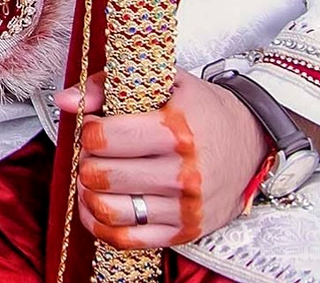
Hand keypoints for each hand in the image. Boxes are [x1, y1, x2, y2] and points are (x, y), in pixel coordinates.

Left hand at [58, 71, 271, 247]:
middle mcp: (182, 173)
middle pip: (101, 176)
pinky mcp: (186, 231)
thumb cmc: (204, 109)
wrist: (253, 139)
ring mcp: (185, 207)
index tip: (96, 127)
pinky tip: (98, 207)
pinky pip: (129, 239)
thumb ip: (108, 85)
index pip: (103, 139)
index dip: (88, 131)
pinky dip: (102, 226)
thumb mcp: (164, 81)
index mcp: (175, 131)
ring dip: (89, 194)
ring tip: (94, 178)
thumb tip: (65, 100)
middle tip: (94, 154)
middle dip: (86, 161)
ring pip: (110, 210)